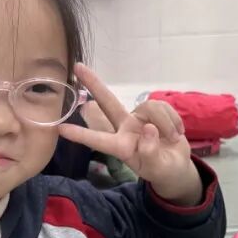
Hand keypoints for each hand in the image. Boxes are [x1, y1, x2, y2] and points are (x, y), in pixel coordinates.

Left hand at [59, 64, 202, 205]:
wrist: (176, 166)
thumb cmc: (161, 169)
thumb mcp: (158, 168)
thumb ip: (151, 153)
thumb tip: (149, 130)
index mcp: (121, 147)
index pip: (98, 140)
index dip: (80, 135)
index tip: (61, 129)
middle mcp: (125, 129)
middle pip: (107, 103)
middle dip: (93, 84)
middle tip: (78, 67)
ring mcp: (139, 118)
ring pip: (150, 107)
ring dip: (166, 122)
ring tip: (173, 138)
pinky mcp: (154, 112)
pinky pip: (163, 106)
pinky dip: (174, 119)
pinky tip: (177, 132)